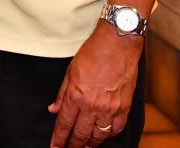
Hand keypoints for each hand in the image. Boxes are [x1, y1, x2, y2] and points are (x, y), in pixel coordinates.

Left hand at [48, 25, 140, 147]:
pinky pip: (117, 128)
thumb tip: (54, 109)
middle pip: (81, 135)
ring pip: (99, 135)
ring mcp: (110, 108)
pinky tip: (104, 135)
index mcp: (76, 96)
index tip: (55, 147)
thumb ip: (62, 93)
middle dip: (73, 146)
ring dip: (91, 143)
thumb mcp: (70, 71)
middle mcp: (93, 105)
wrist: (118, 43)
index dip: (59, 139)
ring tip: (85, 146)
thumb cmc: (93, 53)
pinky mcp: (125, 107)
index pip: (64, 125)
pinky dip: (110, 134)